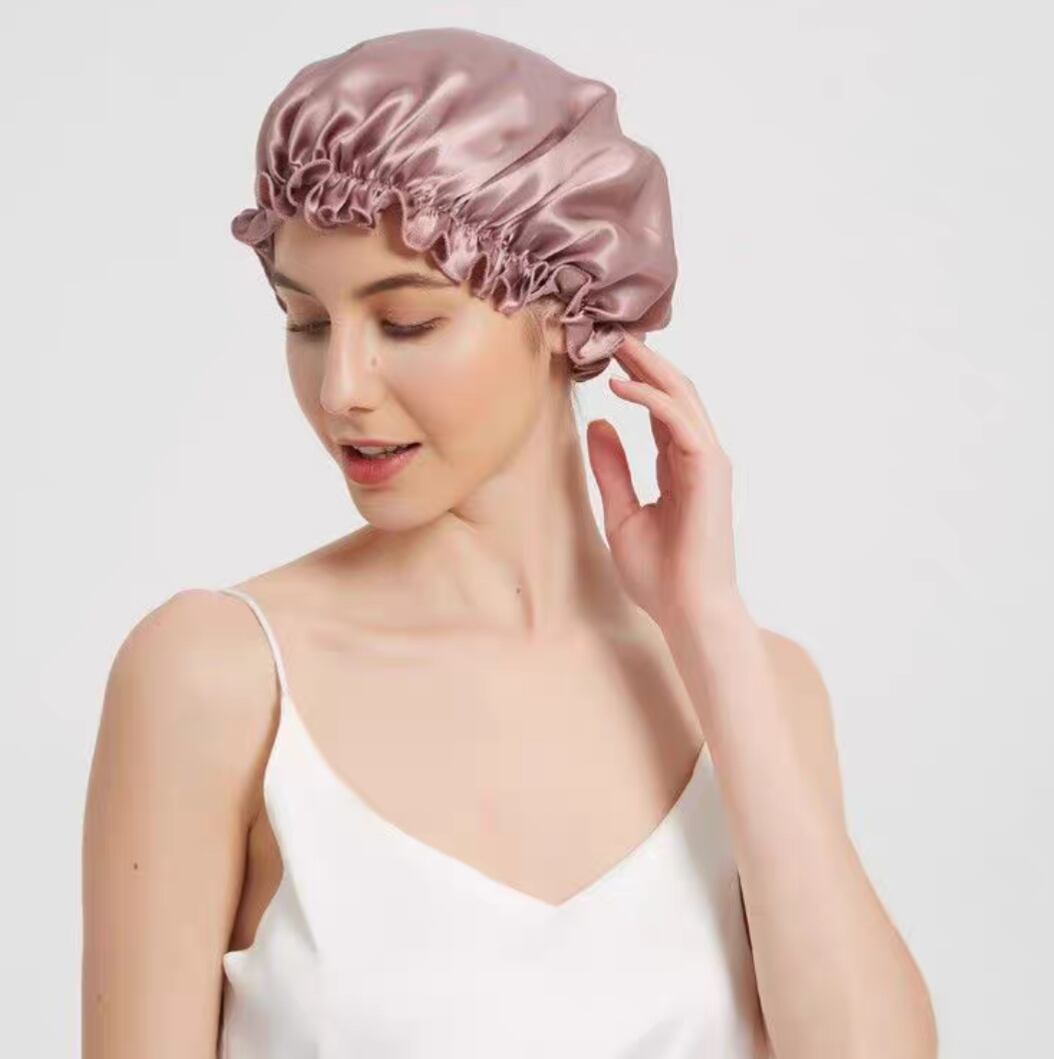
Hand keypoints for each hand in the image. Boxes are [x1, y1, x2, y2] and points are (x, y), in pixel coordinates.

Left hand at [585, 332, 744, 629]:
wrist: (686, 610)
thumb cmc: (659, 574)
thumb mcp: (620, 513)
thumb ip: (612, 469)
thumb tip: (597, 424)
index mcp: (678, 467)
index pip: (659, 409)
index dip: (636, 378)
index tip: (604, 354)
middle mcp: (697, 457)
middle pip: (674, 392)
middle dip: (644, 359)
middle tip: (610, 331)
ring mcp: (707, 461)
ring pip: (681, 397)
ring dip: (648, 366)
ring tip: (615, 341)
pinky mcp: (709, 469)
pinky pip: (678, 421)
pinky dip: (651, 398)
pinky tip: (620, 384)